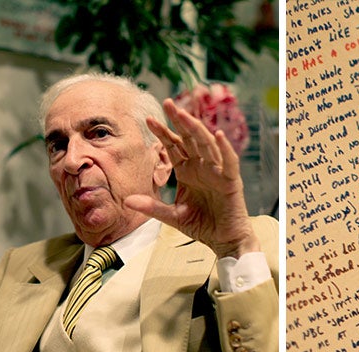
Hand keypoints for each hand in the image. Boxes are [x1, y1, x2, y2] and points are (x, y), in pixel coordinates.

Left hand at [127, 100, 256, 259]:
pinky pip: (229, 162)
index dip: (162, 132)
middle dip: (179, 120)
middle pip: (190, 138)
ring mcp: (218, 172)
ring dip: (197, 129)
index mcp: (188, 172)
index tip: (148, 119)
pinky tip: (219, 135)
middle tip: (167, 103)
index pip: (174, 146)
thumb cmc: (203, 227)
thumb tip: (127, 201)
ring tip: (184, 115)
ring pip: (207, 145)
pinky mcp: (231, 182)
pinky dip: (225, 149)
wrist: (225, 242)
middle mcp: (203, 167)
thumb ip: (152, 207)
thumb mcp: (172, 216)